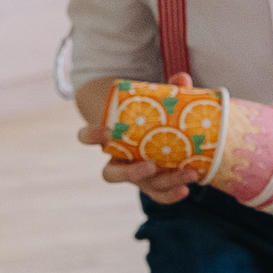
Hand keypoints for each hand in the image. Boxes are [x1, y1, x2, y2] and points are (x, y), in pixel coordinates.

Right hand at [77, 70, 199, 202]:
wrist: (158, 132)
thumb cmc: (149, 114)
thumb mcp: (155, 100)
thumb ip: (168, 90)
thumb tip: (182, 78)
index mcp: (108, 138)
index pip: (86, 137)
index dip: (91, 135)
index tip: (107, 130)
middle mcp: (117, 160)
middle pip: (111, 174)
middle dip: (129, 173)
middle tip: (151, 165)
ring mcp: (134, 175)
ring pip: (140, 186)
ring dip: (162, 183)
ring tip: (187, 174)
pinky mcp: (151, 184)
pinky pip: (157, 194)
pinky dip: (171, 194)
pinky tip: (186, 189)